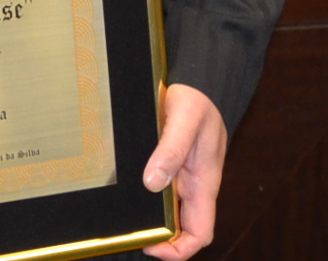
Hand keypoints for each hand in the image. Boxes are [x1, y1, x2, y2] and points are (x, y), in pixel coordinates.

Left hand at [141, 83, 227, 259]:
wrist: (196, 83)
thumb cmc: (197, 99)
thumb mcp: (186, 118)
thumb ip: (171, 149)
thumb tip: (153, 182)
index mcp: (204, 182)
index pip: (200, 233)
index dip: (180, 250)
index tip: (153, 248)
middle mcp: (194, 186)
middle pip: (181, 230)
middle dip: (159, 240)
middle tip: (129, 233)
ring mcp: (182, 178)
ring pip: (169, 213)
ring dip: (150, 220)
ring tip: (123, 216)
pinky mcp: (170, 166)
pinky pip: (160, 192)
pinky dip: (145, 199)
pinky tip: (126, 192)